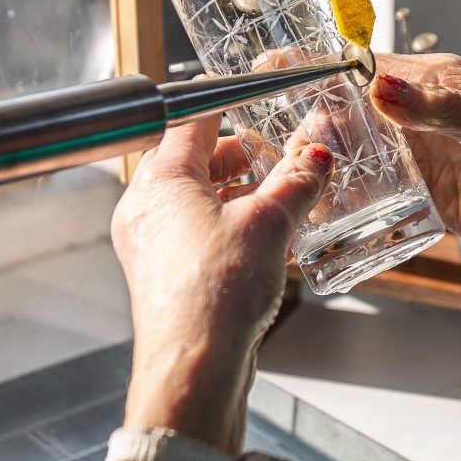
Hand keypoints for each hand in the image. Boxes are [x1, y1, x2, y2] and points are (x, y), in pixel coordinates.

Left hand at [111, 114, 333, 451]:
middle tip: (277, 152)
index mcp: (161, 179)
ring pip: (198, 197)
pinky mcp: (165, 272)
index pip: (190, 119)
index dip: (226, 101)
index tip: (251, 92)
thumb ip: (296, 181)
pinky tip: (264, 236)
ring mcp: (151, 241)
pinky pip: (198, 229)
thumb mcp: (270, 223)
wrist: (193, 368)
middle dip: (240, 154)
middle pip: (194, 158)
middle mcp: (145, 206)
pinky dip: (229, 222)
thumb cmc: (213, 296)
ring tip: (279, 197)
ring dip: (239, 192)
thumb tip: (315, 155)